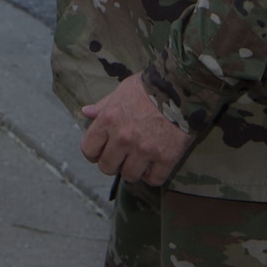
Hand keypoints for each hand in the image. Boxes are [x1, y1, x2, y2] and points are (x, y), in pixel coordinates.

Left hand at [79, 73, 194, 185]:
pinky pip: (154, 180)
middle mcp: (123, 137)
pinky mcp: (166, 157)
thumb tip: (85, 112)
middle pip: (107, 167)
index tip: (102, 151)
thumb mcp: (121, 91)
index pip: (88, 149)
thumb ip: (103, 106)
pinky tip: (155, 166)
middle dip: (113, 164)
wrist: (181, 87)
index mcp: (108, 120)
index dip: (94, 153)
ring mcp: (144, 149)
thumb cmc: (148, 87)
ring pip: (129, 176)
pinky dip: (154, 176)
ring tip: (140, 161)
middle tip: (123, 157)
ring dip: (134, 170)